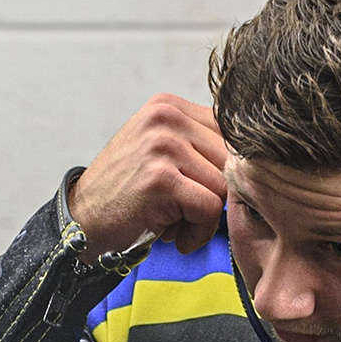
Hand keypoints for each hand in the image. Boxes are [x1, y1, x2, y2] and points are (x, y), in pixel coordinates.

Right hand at [68, 94, 228, 259]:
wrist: (82, 222)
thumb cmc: (128, 194)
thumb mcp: (161, 153)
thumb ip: (200, 144)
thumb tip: (258, 155)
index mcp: (168, 106)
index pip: (229, 134)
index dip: (222, 171)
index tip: (198, 191)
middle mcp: (165, 117)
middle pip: (230, 160)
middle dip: (215, 195)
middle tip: (185, 214)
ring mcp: (162, 146)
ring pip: (223, 186)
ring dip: (206, 217)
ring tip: (175, 223)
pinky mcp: (161, 179)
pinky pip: (208, 208)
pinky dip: (198, 232)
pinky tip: (173, 235)